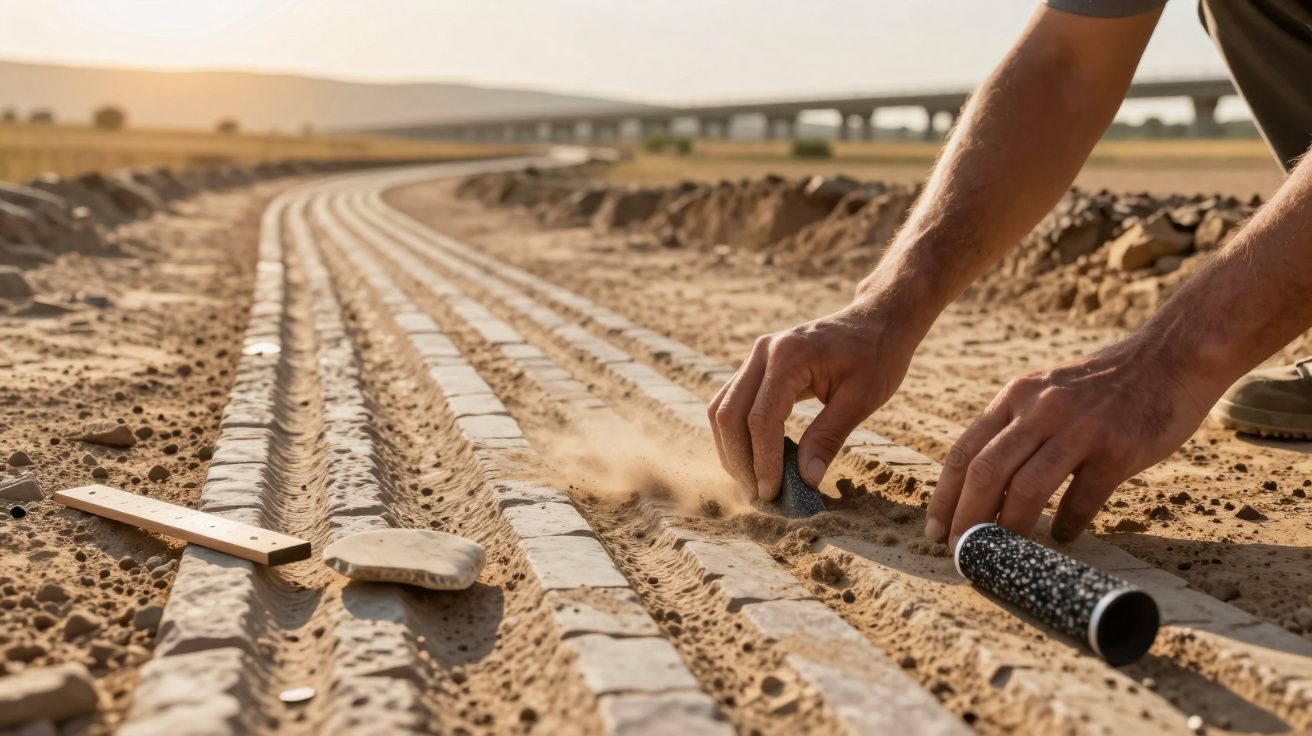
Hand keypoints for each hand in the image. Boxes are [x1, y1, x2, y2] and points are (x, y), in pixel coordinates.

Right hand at [708, 297, 915, 499]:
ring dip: (732, 448)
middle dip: (740, 459)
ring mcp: (757, 356)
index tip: (772, 493)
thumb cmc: (878, 355)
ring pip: (722, 409)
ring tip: (754, 481)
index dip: (763, 460)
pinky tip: (756, 458)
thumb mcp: (862, 399)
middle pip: (729, 414)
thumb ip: (829, 437)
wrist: (878, 319)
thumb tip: (805, 480)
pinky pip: (733, 402)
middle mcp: (764, 352)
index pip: (761, 418)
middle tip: (760, 494)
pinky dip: (738, 433)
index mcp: (789, 356)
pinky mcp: (758, 365)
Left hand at [925, 335, 1211, 547]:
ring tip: (1005, 555)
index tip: (935, 530)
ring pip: (1027, 488)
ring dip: (1010, 528)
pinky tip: (1063, 537)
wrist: (1170, 358)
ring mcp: (1080, 428)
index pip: (964, 452)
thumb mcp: (1046, 390)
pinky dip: (1067, 525)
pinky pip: (1082, 500)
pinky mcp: (1118, 449)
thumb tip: (981, 487)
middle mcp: (1041, 409)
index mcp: (1016, 396)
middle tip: (961, 552)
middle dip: (967, 519)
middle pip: (986, 472)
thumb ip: (1015, 427)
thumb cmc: (1104, 385)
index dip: (945, 497)